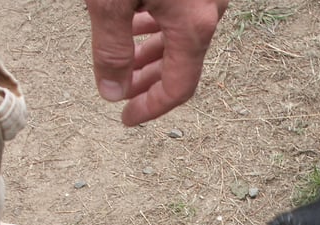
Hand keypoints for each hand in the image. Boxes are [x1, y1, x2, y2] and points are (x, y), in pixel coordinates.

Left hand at [85, 0, 229, 125]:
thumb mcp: (111, 1)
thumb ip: (112, 48)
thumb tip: (112, 91)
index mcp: (193, 25)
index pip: (178, 87)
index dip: (151, 108)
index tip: (128, 117)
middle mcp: (208, 11)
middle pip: (182, 65)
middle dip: (147, 83)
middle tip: (120, 91)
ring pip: (182, 39)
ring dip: (151, 55)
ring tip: (123, 61)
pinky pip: (183, 14)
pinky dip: (158, 27)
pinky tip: (134, 24)